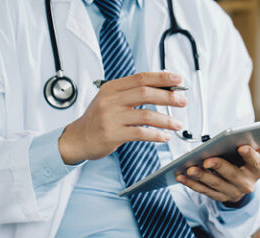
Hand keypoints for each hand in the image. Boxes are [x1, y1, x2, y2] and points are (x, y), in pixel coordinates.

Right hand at [58, 72, 186, 164]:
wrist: (77, 139)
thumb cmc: (97, 120)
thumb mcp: (110, 100)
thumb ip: (131, 94)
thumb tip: (162, 88)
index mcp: (111, 88)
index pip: (140, 78)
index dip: (161, 77)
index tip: (178, 79)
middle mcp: (111, 100)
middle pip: (146, 93)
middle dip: (168, 96)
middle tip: (182, 101)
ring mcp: (111, 118)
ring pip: (146, 115)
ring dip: (166, 120)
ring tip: (178, 124)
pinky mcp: (112, 134)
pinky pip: (140, 133)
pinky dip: (156, 135)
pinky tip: (164, 137)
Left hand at [175, 135, 259, 202]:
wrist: (242, 186)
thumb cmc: (247, 164)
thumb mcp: (257, 154)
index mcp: (257, 171)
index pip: (255, 162)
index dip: (249, 155)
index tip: (242, 146)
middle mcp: (245, 184)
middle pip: (231, 175)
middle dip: (218, 167)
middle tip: (207, 160)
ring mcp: (230, 192)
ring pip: (214, 184)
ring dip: (201, 176)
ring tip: (190, 168)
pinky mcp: (217, 197)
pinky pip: (202, 191)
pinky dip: (191, 184)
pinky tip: (181, 175)